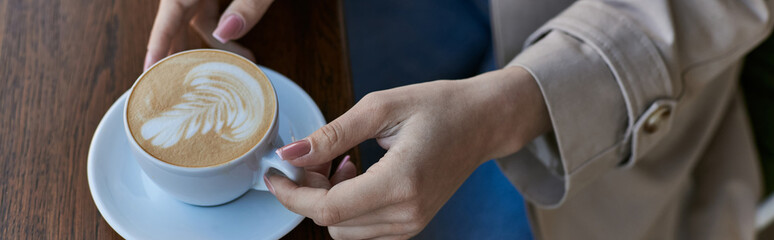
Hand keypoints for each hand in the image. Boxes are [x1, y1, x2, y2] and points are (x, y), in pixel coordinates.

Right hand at [143, 0, 273, 69]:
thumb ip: (247, 6)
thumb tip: (226, 35)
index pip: (169, 15)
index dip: (157, 44)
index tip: (148, 70)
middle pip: (177, 18)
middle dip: (183, 50)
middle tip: (185, 83)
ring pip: (195, 14)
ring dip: (212, 40)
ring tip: (239, 63)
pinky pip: (209, 6)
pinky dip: (220, 25)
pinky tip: (238, 45)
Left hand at [267, 67, 550, 238]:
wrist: (484, 122)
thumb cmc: (439, 106)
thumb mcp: (382, 107)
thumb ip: (332, 134)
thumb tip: (291, 154)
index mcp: (401, 182)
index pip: (329, 209)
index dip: (292, 195)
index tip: (274, 174)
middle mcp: (408, 212)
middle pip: (332, 223)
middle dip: (309, 194)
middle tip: (314, 157)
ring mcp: (413, 223)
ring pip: (344, 231)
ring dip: (329, 201)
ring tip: (341, 162)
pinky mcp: (413, 224)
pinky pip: (363, 229)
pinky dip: (348, 207)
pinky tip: (358, 175)